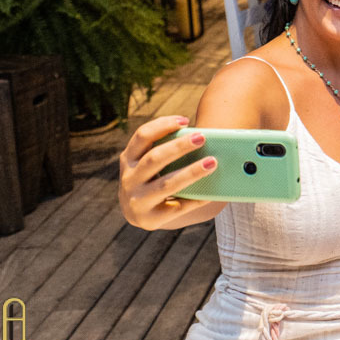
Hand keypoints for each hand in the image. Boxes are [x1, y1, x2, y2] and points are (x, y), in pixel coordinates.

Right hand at [119, 115, 214, 229]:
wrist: (142, 213)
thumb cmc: (154, 178)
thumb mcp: (151, 162)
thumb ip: (167, 149)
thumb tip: (204, 137)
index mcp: (128, 159)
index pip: (142, 136)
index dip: (162, 125)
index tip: (185, 120)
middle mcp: (128, 179)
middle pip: (154, 158)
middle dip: (179, 146)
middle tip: (202, 137)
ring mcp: (136, 201)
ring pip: (166, 184)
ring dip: (191, 172)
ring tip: (212, 163)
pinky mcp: (149, 219)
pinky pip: (177, 207)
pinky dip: (196, 199)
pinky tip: (211, 193)